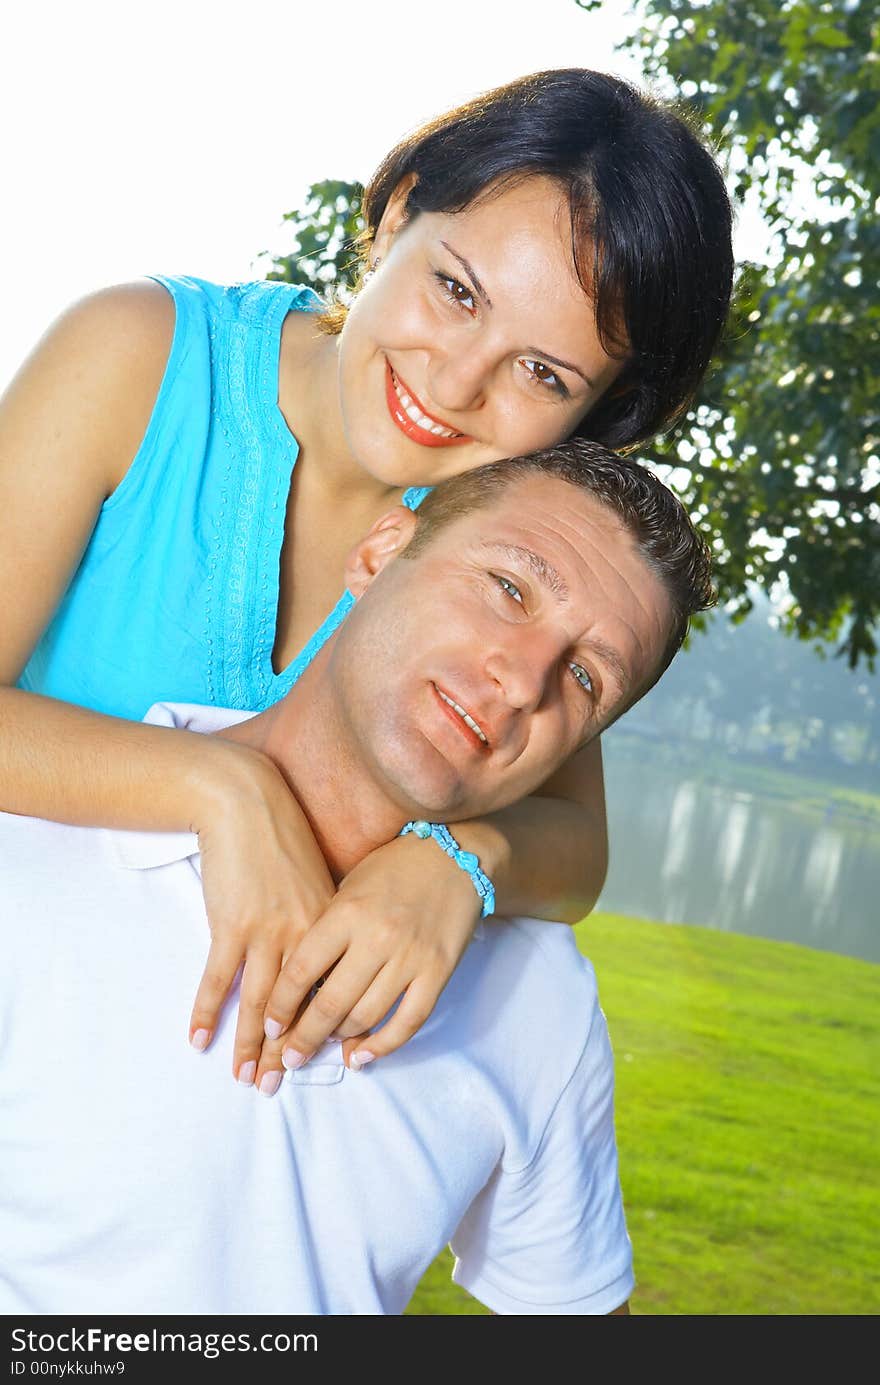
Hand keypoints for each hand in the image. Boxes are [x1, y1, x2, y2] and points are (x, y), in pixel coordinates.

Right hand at [188, 748, 335, 1082]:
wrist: (245, 802)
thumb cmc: (280, 838)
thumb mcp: (316, 879)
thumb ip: (324, 921)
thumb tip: (329, 961)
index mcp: (330, 925)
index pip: (330, 990)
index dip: (321, 1030)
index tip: (318, 1060)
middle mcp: (304, 934)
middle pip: (297, 1007)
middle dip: (285, 1052)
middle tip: (276, 1087)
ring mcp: (267, 932)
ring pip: (259, 1002)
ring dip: (249, 1044)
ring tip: (244, 1077)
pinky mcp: (231, 925)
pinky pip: (219, 979)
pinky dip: (206, 1011)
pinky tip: (199, 1039)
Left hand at [254, 833, 482, 1089]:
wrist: (455, 854)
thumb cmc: (392, 868)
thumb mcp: (348, 888)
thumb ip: (326, 932)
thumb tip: (301, 985)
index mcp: (346, 913)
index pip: (302, 970)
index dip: (281, 1005)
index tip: (270, 1025)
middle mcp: (376, 937)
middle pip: (330, 1003)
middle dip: (304, 1037)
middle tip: (289, 1058)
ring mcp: (411, 956)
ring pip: (366, 1015)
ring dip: (340, 1040)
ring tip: (325, 1047)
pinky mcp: (438, 971)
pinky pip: (409, 1021)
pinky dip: (383, 1046)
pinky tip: (362, 1056)